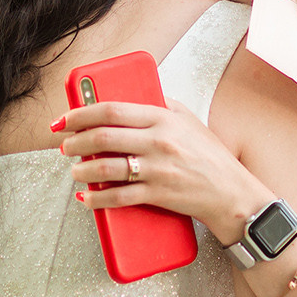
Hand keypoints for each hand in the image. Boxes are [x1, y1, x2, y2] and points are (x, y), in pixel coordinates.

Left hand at [54, 99, 268, 242]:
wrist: (232, 193)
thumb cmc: (211, 157)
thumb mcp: (189, 121)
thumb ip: (162, 106)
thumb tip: (131, 97)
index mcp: (163, 119)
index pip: (112, 110)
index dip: (81, 113)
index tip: (65, 119)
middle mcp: (158, 142)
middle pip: (102, 137)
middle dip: (75, 142)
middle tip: (65, 145)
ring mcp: (157, 169)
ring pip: (106, 168)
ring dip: (82, 170)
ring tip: (75, 170)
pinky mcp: (158, 194)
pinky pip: (118, 198)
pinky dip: (96, 199)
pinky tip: (87, 198)